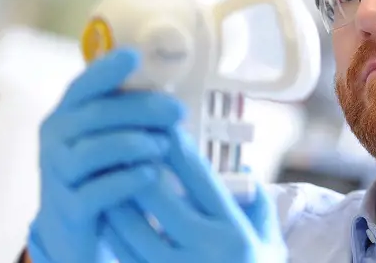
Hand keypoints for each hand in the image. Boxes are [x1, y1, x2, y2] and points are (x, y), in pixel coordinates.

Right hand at [28, 49, 184, 262]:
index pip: (82, 86)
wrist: (72, 228)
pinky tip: (151, 173)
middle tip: (178, 111)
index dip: (107, 70)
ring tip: (165, 145)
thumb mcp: (103, 137)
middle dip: (142, 109)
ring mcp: (57, 176)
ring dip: (136, 143)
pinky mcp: (69, 209)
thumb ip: (122, 114)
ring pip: (94, 151)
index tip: (135, 55)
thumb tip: (166, 91)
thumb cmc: (98, 173)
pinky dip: (127, 179)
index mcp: (64, 116)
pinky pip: (98, 190)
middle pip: (96, 115)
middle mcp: (54, 141)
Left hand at [99, 127, 286, 262]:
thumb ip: (255, 203)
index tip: (165, 125)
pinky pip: (125, 260)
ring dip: (116, 198)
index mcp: (234, 234)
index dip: (178, 148)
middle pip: (159, 198)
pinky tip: (106, 216)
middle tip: (125, 140)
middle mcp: (205, 254)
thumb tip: (239, 168)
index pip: (200, 179)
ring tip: (106, 173)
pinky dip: (112, 236)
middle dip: (139, 165)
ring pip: (130, 230)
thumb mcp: (270, 241)